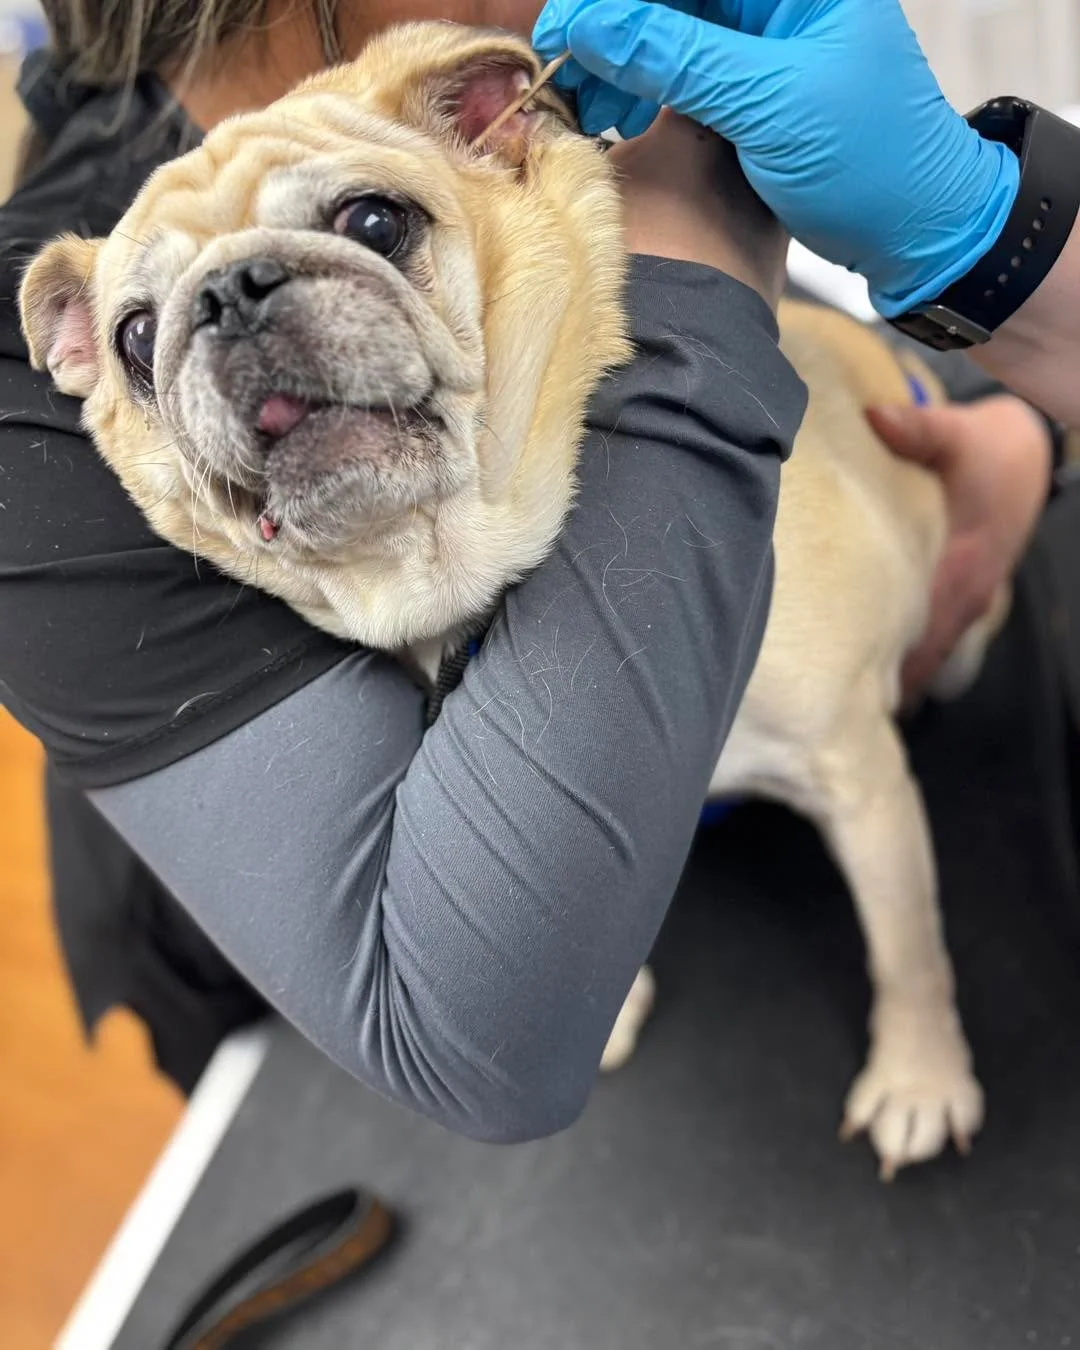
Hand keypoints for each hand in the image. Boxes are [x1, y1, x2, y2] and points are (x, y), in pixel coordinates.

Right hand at [534, 0, 1019, 314]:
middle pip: (671, 3)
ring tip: (587, 108)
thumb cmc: (871, 161)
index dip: (613, 0)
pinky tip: (617, 119)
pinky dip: (646, 93)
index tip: (560, 31)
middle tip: (565, 79)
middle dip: (611, 32)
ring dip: (620, 66)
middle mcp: (780, 4)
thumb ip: (677, 58)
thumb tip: (590, 22)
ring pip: (670, 35)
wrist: (923, 230)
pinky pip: (684, 74)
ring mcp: (767, 46)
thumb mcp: (769, 105)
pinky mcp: (757, 90)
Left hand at [867, 396, 1050, 700]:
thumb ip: (916, 428)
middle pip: (920, 658)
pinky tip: (875, 688)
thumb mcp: (954, 433)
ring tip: (845, 713)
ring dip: (894, 682)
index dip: (883, 659)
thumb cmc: (982, 451)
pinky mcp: (962, 603)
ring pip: (927, 658)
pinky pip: (933, 647)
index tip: (843, 687)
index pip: (919, 626)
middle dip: (880, 687)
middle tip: (830, 714)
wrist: (1026, 458)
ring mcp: (965, 604)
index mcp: (958, 566)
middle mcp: (963, 596)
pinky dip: (907, 666)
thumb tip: (878, 417)